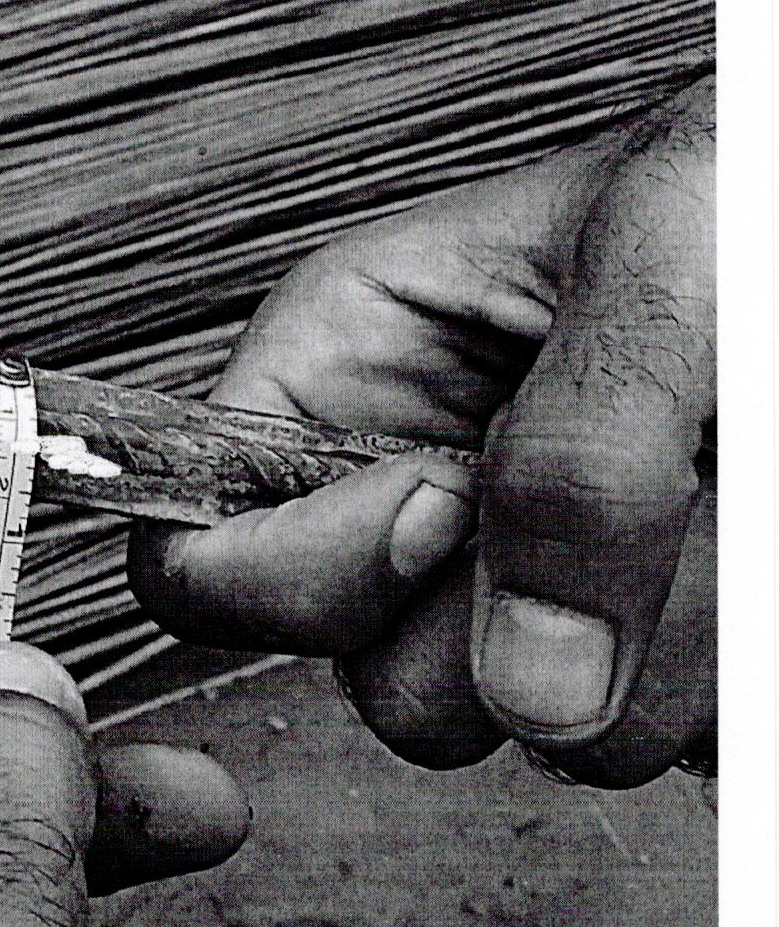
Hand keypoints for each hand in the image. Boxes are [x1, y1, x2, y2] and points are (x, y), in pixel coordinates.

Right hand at [130, 77, 713, 787]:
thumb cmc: (749, 193)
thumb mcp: (656, 272)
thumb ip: (576, 458)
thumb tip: (534, 677)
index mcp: (348, 368)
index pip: (202, 563)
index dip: (310, 576)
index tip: (448, 508)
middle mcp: (419, 490)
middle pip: (383, 683)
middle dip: (524, 622)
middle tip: (645, 495)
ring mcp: (531, 580)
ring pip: (538, 728)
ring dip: (666, 647)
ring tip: (733, 506)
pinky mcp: (634, 642)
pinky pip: (654, 734)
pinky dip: (725, 678)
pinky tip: (751, 564)